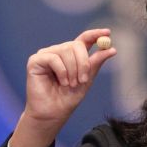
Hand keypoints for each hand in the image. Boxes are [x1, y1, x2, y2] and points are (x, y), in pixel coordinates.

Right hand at [8, 29, 115, 146]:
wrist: (52, 114)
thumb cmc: (66, 99)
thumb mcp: (86, 80)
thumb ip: (95, 64)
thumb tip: (111, 49)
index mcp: (71, 56)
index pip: (83, 39)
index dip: (95, 34)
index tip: (107, 33)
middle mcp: (58, 52)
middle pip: (75, 45)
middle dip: (83, 62)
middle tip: (83, 80)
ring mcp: (46, 56)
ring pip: (65, 51)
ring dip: (72, 70)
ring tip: (70, 84)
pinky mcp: (35, 61)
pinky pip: (53, 58)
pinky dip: (61, 71)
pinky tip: (61, 81)